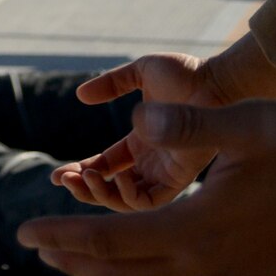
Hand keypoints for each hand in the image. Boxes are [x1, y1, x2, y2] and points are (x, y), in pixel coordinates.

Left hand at [20, 99, 275, 275]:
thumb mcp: (247, 123)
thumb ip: (189, 126)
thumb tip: (138, 121)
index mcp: (198, 228)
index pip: (111, 241)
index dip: (64, 235)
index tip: (24, 230)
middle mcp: (204, 267)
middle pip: (117, 275)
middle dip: (70, 259)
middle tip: (34, 244)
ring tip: (68, 258)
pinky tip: (123, 275)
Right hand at [51, 53, 227, 211]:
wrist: (218, 81)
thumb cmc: (187, 74)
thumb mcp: (140, 73)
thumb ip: (112, 83)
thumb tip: (81, 95)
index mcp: (143, 141)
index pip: (106, 166)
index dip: (82, 172)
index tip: (57, 174)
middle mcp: (153, 162)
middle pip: (112, 189)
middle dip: (84, 189)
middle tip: (63, 180)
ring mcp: (166, 173)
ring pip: (127, 202)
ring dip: (101, 195)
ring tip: (84, 177)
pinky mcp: (180, 180)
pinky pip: (150, 203)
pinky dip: (127, 198)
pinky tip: (115, 178)